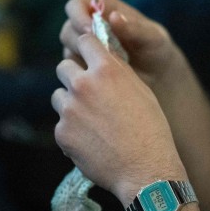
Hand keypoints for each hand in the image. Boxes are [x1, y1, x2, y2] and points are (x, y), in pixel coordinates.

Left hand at [53, 33, 185, 201]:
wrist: (144, 169)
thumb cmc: (150, 129)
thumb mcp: (141, 90)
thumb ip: (118, 71)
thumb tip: (103, 55)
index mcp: (106, 69)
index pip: (84, 41)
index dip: (86, 48)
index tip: (88, 55)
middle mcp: (84, 84)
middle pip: (64, 67)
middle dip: (73, 76)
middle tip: (87, 92)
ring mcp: (70, 109)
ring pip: (58, 96)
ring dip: (70, 103)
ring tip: (91, 120)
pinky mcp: (62, 132)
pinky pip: (61, 124)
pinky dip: (72, 130)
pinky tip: (91, 141)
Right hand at [60, 0, 178, 90]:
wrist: (159, 76)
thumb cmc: (157, 49)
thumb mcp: (152, 37)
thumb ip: (134, 28)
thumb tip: (114, 17)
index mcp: (104, 8)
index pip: (77, 5)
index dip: (78, 15)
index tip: (89, 30)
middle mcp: (90, 26)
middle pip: (68, 29)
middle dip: (78, 41)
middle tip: (95, 54)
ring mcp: (86, 48)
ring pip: (69, 50)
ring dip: (82, 59)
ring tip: (106, 68)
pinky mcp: (86, 67)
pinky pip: (75, 70)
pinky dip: (85, 74)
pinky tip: (103, 79)